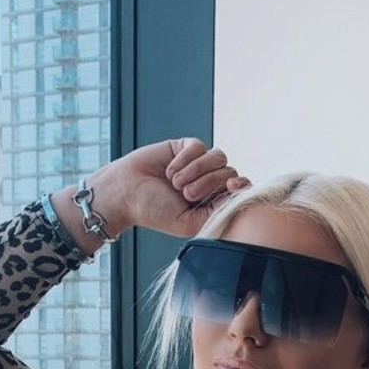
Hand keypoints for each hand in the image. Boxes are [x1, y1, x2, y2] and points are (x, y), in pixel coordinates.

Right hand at [89, 138, 250, 238]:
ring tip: (176, 183)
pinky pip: (199, 146)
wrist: (126, 194)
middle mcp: (208, 182)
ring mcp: (198, 163)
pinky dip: (185, 159)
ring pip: (218, 157)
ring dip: (197, 170)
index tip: (233, 187)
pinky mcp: (185, 147)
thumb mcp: (190, 222)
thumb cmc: (154, 212)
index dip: (241, 186)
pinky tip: (170, 169)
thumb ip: (216, 213)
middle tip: (186, 193)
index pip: (239, 191)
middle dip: (209, 182)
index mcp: (212, 202)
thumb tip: (239, 198)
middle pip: (229, 172)